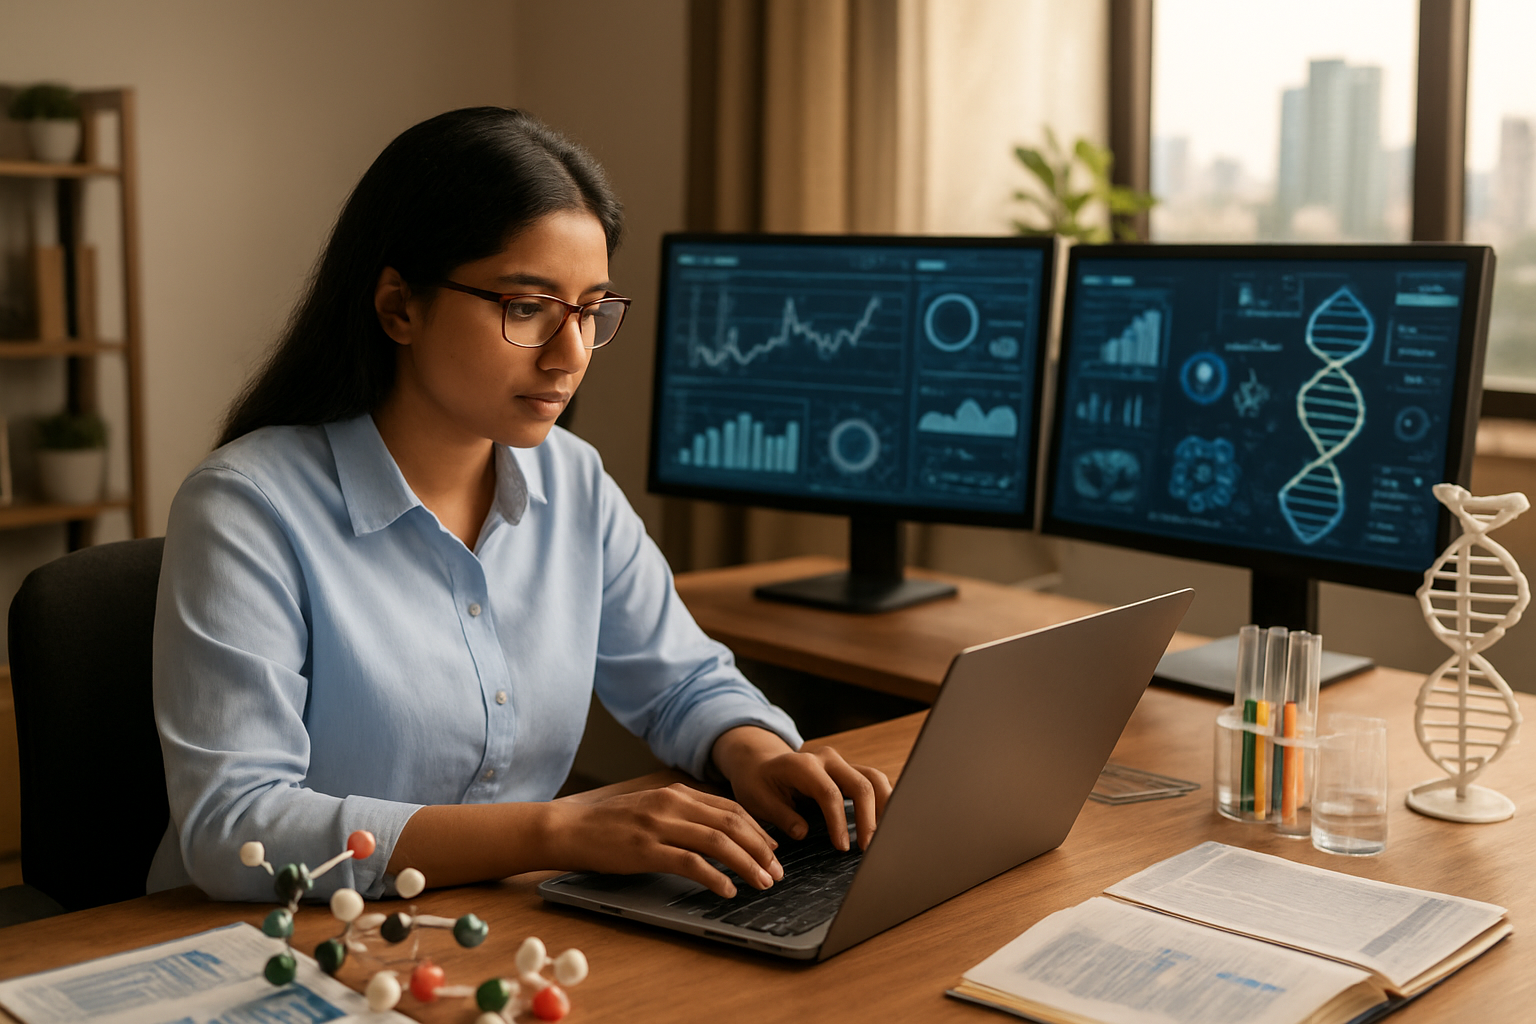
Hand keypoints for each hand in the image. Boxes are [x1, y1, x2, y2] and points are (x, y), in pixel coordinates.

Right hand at [543, 783, 782, 897]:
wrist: (570, 828)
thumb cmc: (610, 823)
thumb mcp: (652, 807)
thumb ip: (682, 812)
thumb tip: (718, 829)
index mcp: (677, 793)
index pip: (731, 808)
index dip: (758, 830)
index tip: (773, 849)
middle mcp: (673, 804)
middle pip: (731, 824)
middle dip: (760, 849)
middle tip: (777, 871)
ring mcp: (659, 825)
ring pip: (717, 842)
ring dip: (746, 864)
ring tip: (762, 882)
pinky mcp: (646, 849)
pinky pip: (690, 862)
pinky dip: (714, 877)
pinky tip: (727, 890)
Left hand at [711, 726, 892, 852]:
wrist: (759, 764)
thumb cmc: (757, 783)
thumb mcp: (757, 799)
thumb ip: (780, 815)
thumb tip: (802, 832)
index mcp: (802, 765)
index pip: (829, 793)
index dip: (839, 822)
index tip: (842, 847)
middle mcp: (826, 759)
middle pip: (860, 783)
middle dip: (869, 817)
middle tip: (868, 847)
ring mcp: (840, 763)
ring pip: (874, 778)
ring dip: (885, 806)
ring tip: (886, 836)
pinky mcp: (847, 771)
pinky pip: (873, 782)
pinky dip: (883, 801)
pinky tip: (885, 823)